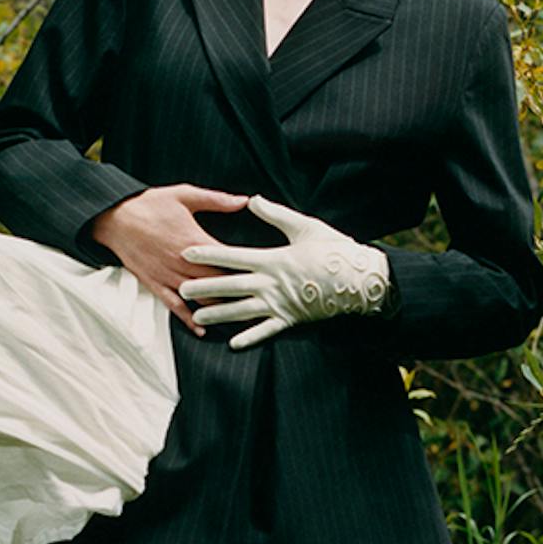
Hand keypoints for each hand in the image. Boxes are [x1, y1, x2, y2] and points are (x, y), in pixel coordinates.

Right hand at [91, 184, 249, 335]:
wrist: (114, 217)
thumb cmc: (150, 204)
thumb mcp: (184, 195)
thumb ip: (216, 200)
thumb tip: (244, 200)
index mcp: (194, 241)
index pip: (228, 260)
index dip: (247, 267)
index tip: (266, 274)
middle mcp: (183, 263)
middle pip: (218, 283)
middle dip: (239, 292)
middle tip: (261, 301)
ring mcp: (168, 277)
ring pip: (200, 299)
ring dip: (220, 309)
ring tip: (241, 319)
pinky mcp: (155, 285)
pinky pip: (174, 307)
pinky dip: (188, 319)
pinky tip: (202, 329)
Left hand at [179, 193, 389, 348]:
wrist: (360, 279)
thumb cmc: (335, 250)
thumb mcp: (305, 227)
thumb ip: (276, 215)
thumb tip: (252, 200)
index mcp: (273, 259)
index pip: (232, 256)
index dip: (207, 255)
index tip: (185, 253)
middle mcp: (271, 283)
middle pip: (230, 286)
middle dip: (204, 288)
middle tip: (181, 290)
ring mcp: (280, 303)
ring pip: (242, 311)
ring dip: (219, 314)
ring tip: (197, 317)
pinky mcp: (291, 319)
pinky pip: (266, 330)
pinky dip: (250, 337)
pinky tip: (233, 343)